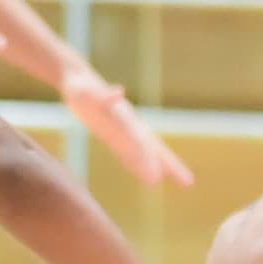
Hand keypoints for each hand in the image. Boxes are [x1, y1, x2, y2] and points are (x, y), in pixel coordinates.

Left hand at [60, 64, 193, 186]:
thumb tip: (120, 91)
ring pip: (141, 154)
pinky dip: (135, 163)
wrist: (77, 80)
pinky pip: (126, 152)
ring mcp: (120, 130)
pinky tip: (143, 175)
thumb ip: (104, 95)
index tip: (157, 177)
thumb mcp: (89, 92)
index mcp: (124, 119)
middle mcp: (127, 126)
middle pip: (152, 149)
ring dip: (152, 167)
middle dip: (168, 165)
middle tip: (185, 182)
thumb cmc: (82, 87)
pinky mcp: (110, 134)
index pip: (141, 144)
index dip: (150, 161)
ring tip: (160, 182)